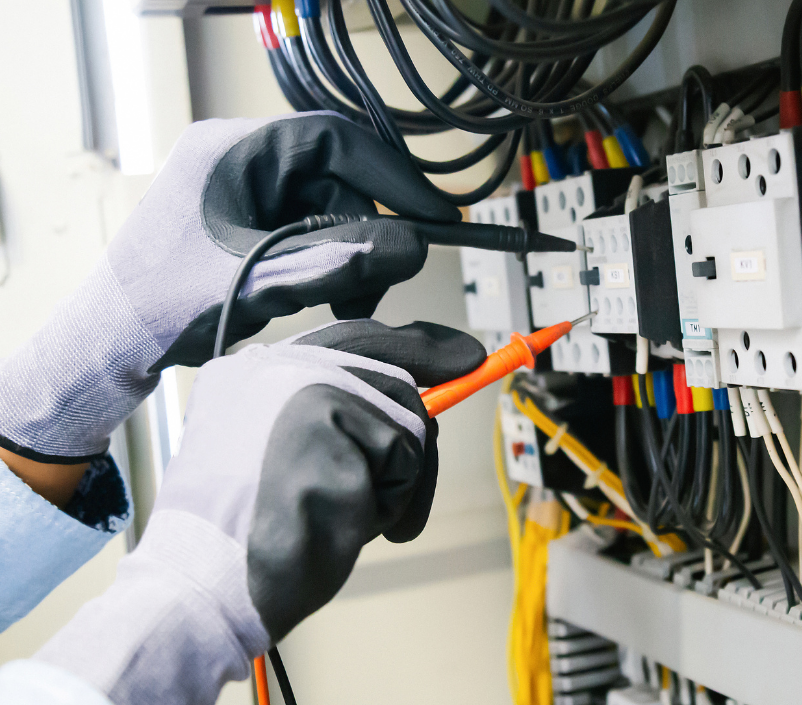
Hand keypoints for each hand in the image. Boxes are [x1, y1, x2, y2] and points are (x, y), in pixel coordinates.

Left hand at [0, 113, 459, 462]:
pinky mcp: (246, 220)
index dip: (391, 174)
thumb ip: (337, 263)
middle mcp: (239, 159)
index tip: (433, 214)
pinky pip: (308, 229)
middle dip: (365, 233)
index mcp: (232, 149)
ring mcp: (242, 190)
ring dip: (347, 255)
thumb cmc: (159, 306)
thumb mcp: (259, 282)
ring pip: (328, 208)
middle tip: (377, 285)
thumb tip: (411, 248)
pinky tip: (317, 295)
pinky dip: (326, 263)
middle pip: (336, 179)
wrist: (109, 345)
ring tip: (342, 302)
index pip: (334, 139)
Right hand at [34, 320, 484, 704]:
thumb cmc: (248, 542)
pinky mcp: (326, 417)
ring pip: (405, 418)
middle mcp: (270, 366)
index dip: (413, 347)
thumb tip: (417, 408)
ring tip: (347, 515)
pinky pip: (405, 455)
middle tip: (470, 371)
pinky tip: (347, 521)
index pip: (348, 341)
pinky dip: (396, 499)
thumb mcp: (284, 464)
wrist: (205, 587)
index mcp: (249, 376)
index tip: (460, 352)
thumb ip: (334, 424)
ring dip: (399, 480)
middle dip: (429, 406)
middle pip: (388, 368)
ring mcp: (298, 387)